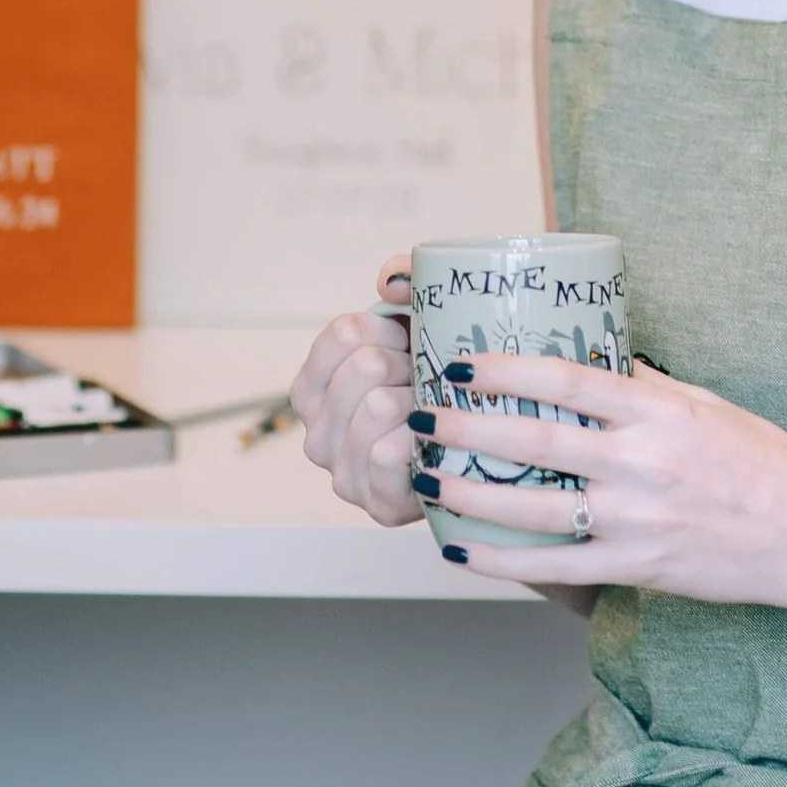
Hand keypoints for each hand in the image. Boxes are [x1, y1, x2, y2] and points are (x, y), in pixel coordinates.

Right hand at [289, 266, 422, 529]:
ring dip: (420, 402)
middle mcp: (315, 433)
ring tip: (435, 412)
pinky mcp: (376, 505)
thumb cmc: (437, 389)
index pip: (343, 333)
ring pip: (378, 406)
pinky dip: (420, 442)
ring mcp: (342, 474)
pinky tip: (434, 444)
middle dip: (410, 366)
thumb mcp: (419, 329)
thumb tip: (391, 281)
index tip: (411, 342)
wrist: (474, 461)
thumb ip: (405, 286)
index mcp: (313, 388)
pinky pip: (389, 454)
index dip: (389, 330)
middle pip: (365, 366)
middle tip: (428, 382)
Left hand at [423, 352, 786, 600]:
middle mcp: (642, 462)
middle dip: (466, 429)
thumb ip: (645, 388)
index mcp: (658, 411)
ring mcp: (637, 519)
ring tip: (423, 477)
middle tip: (419, 417)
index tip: (460, 364)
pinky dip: (502, 560)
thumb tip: (587, 359)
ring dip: (468, 492)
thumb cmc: (762, 462)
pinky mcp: (638, 567)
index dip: (506, 369)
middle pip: (534, 442)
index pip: (567, 379)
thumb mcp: (707, 405)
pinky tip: (461, 548)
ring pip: (533, 508)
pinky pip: (556, 565)